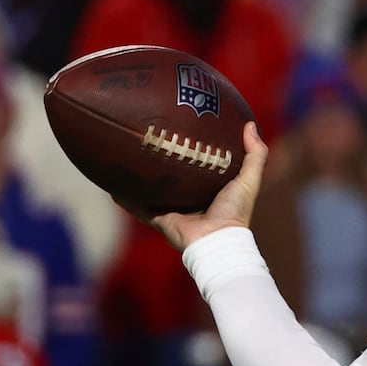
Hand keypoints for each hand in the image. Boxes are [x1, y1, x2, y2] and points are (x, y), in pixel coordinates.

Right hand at [132, 122, 267, 251]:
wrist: (216, 240)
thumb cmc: (235, 212)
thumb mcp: (249, 179)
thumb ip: (255, 154)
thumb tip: (249, 125)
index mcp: (209, 188)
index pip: (199, 164)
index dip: (193, 148)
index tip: (184, 128)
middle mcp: (189, 197)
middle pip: (172, 175)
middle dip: (162, 159)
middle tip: (151, 136)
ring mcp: (171, 207)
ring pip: (151, 188)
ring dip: (139, 176)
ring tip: (125, 154)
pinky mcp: (158, 217)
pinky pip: (136, 205)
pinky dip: (123, 196)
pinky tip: (111, 183)